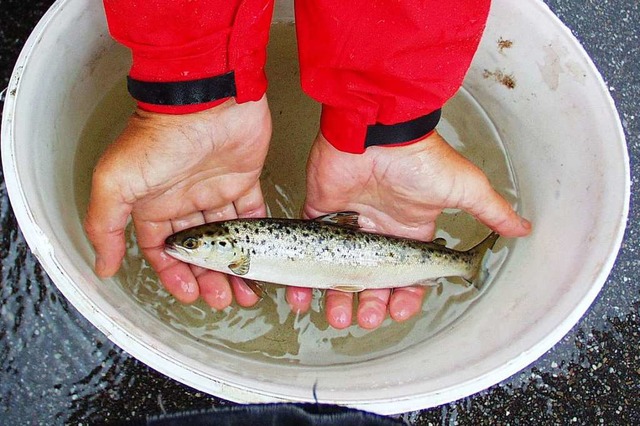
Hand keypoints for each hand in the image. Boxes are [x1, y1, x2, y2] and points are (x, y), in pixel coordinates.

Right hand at [84, 96, 270, 308]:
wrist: (207, 100)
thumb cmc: (159, 136)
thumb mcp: (117, 183)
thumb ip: (105, 226)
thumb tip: (101, 266)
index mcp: (154, 204)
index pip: (163, 250)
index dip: (175, 274)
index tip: (189, 294)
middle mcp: (184, 199)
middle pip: (199, 249)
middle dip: (210, 277)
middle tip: (224, 299)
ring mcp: (215, 190)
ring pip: (227, 238)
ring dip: (236, 265)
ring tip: (247, 291)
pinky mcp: (244, 179)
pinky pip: (252, 215)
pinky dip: (257, 237)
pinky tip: (262, 258)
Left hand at [286, 131, 530, 328]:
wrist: (375, 132)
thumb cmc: (419, 160)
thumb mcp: (464, 188)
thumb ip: (491, 212)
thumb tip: (524, 229)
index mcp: (411, 232)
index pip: (409, 277)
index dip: (405, 299)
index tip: (397, 313)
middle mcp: (380, 232)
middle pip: (373, 282)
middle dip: (371, 306)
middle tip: (366, 318)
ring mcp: (349, 226)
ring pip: (341, 275)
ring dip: (340, 299)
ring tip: (338, 315)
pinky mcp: (320, 217)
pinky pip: (309, 252)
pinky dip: (306, 278)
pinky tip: (305, 297)